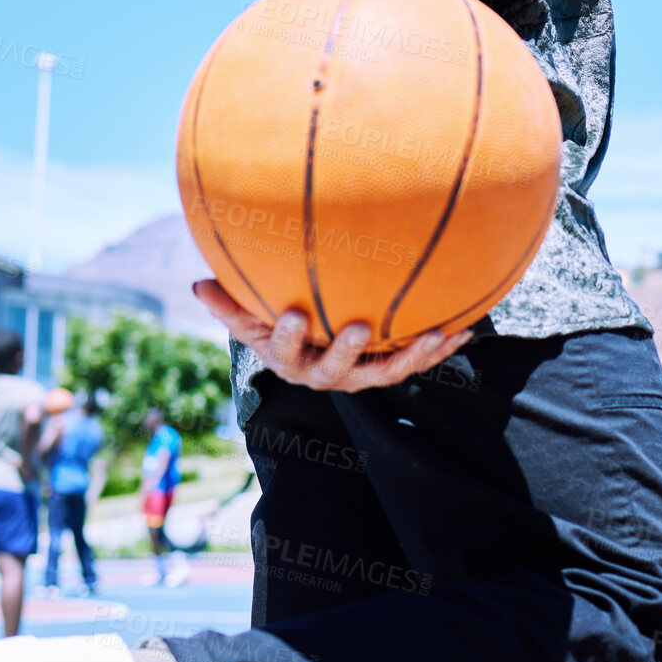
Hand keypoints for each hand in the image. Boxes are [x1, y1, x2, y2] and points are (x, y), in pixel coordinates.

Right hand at [193, 279, 472, 392]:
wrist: (311, 350)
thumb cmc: (276, 323)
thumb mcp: (250, 318)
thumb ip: (228, 304)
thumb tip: (197, 285)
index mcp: (289, 360)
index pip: (282, 349)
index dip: (286, 335)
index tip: (291, 314)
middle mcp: (324, 375)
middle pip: (335, 369)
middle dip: (347, 350)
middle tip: (359, 327)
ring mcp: (358, 377)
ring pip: (384, 373)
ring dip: (410, 356)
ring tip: (433, 336)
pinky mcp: (386, 371)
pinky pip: (414, 362)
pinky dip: (439, 349)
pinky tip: (465, 330)